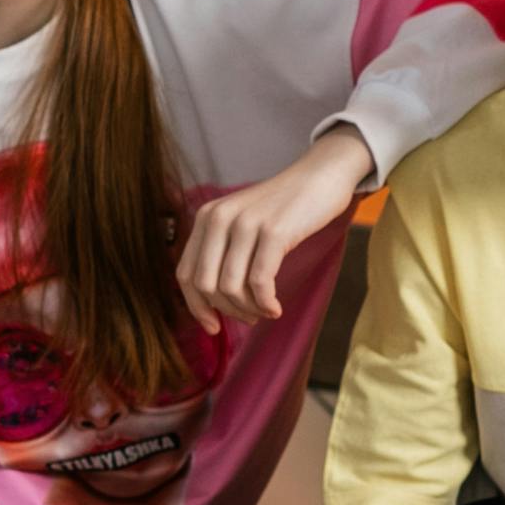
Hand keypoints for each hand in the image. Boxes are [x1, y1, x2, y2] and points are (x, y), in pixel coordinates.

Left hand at [177, 125, 372, 335]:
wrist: (319, 177)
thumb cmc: (283, 208)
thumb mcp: (242, 223)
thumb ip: (223, 252)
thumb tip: (212, 303)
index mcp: (206, 218)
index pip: (185, 274)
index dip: (196, 307)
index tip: (213, 327)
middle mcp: (218, 218)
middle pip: (206, 285)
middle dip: (226, 311)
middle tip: (249, 318)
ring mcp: (245, 224)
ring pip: (231, 287)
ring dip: (248, 309)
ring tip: (264, 312)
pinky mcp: (273, 232)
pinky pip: (260, 282)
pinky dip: (266, 303)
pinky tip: (275, 308)